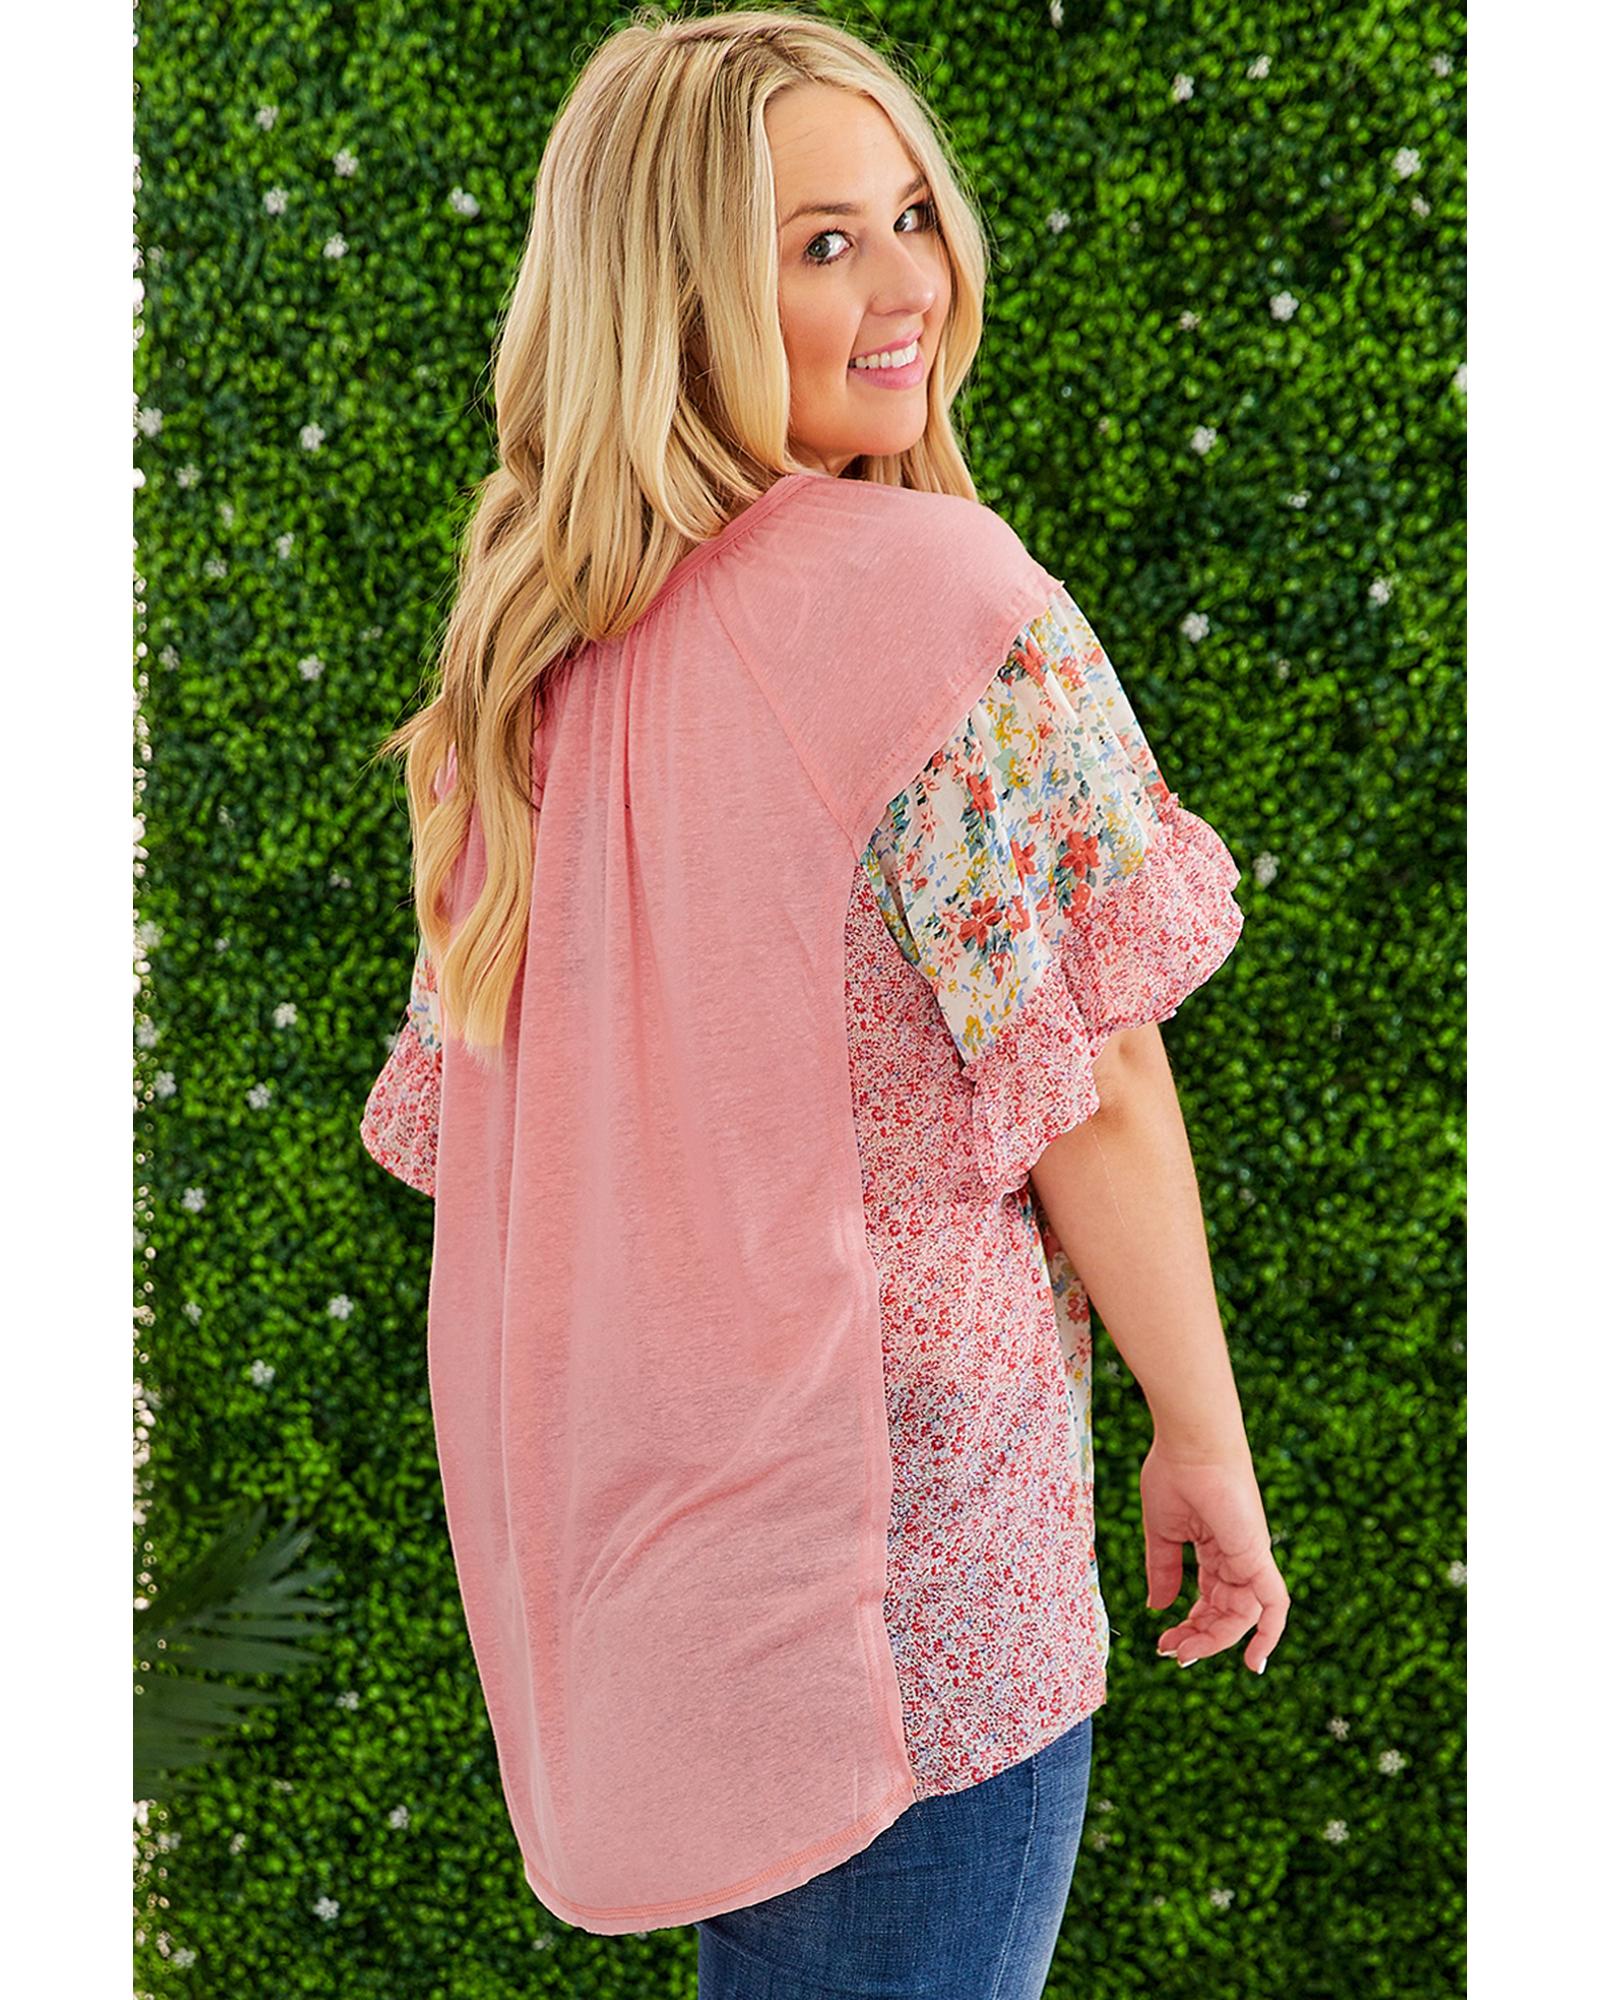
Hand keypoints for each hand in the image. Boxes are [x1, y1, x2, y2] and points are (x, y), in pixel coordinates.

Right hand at [1140, 1434, 1290, 1673]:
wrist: (1191, 1443)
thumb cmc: (1174, 1473)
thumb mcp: (1163, 1531)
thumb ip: (1163, 1571)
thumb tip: (1158, 1608)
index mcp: (1216, 1548)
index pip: (1210, 1599)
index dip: (1190, 1624)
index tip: (1162, 1641)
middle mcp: (1238, 1557)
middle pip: (1226, 1612)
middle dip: (1200, 1637)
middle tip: (1171, 1652)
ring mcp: (1250, 1556)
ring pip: (1243, 1614)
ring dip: (1214, 1639)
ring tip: (1184, 1651)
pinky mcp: (1257, 1555)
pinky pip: (1273, 1603)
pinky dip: (1269, 1633)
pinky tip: (1254, 1661)